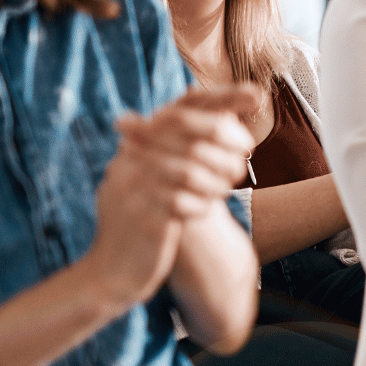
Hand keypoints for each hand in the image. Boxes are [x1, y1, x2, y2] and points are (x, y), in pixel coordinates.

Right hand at [85, 84, 259, 302]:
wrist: (109, 272)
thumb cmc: (138, 221)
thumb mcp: (147, 177)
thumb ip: (172, 142)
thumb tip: (203, 102)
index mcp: (134, 147)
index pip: (182, 108)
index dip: (222, 97)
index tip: (256, 93)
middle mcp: (130, 161)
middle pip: (190, 132)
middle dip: (227, 142)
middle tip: (245, 157)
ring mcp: (134, 190)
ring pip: (191, 168)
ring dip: (220, 176)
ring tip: (228, 186)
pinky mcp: (145, 220)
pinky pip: (184, 202)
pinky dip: (205, 202)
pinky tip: (209, 206)